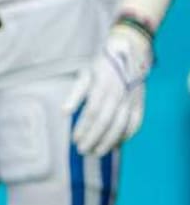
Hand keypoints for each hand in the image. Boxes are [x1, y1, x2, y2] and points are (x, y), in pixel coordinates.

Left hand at [63, 23, 152, 156]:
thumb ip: (75, 94)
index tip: (74, 140)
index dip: (83, 128)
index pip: (91, 113)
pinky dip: (126, 136)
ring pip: (121, 126)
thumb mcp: (85, 74)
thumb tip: (63, 112)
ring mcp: (131, 100)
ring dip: (109, 141)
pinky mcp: (140, 103)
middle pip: (105, 123)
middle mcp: (118, 95)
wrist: (129, 52)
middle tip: (83, 151)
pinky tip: (117, 144)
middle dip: (94, 139)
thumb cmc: (101, 65)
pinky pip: (135, 123)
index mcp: (102, 87)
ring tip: (97, 152)